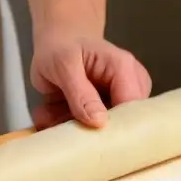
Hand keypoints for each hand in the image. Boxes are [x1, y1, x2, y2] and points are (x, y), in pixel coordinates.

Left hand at [29, 30, 151, 129]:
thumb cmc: (61, 46)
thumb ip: (80, 94)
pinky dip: (66, 125)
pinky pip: (90, 130)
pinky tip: (51, 112)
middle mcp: (129, 88)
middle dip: (84, 130)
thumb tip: (99, 123)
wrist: (58, 42)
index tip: (83, 138)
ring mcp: (119, 102)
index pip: (131, 109)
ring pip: (101, 131)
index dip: (112, 128)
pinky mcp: (106, 114)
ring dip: (71, 126)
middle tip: (54, 120)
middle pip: (119, 124)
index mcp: (125, 70)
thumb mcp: (64, 65)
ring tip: (50, 112)